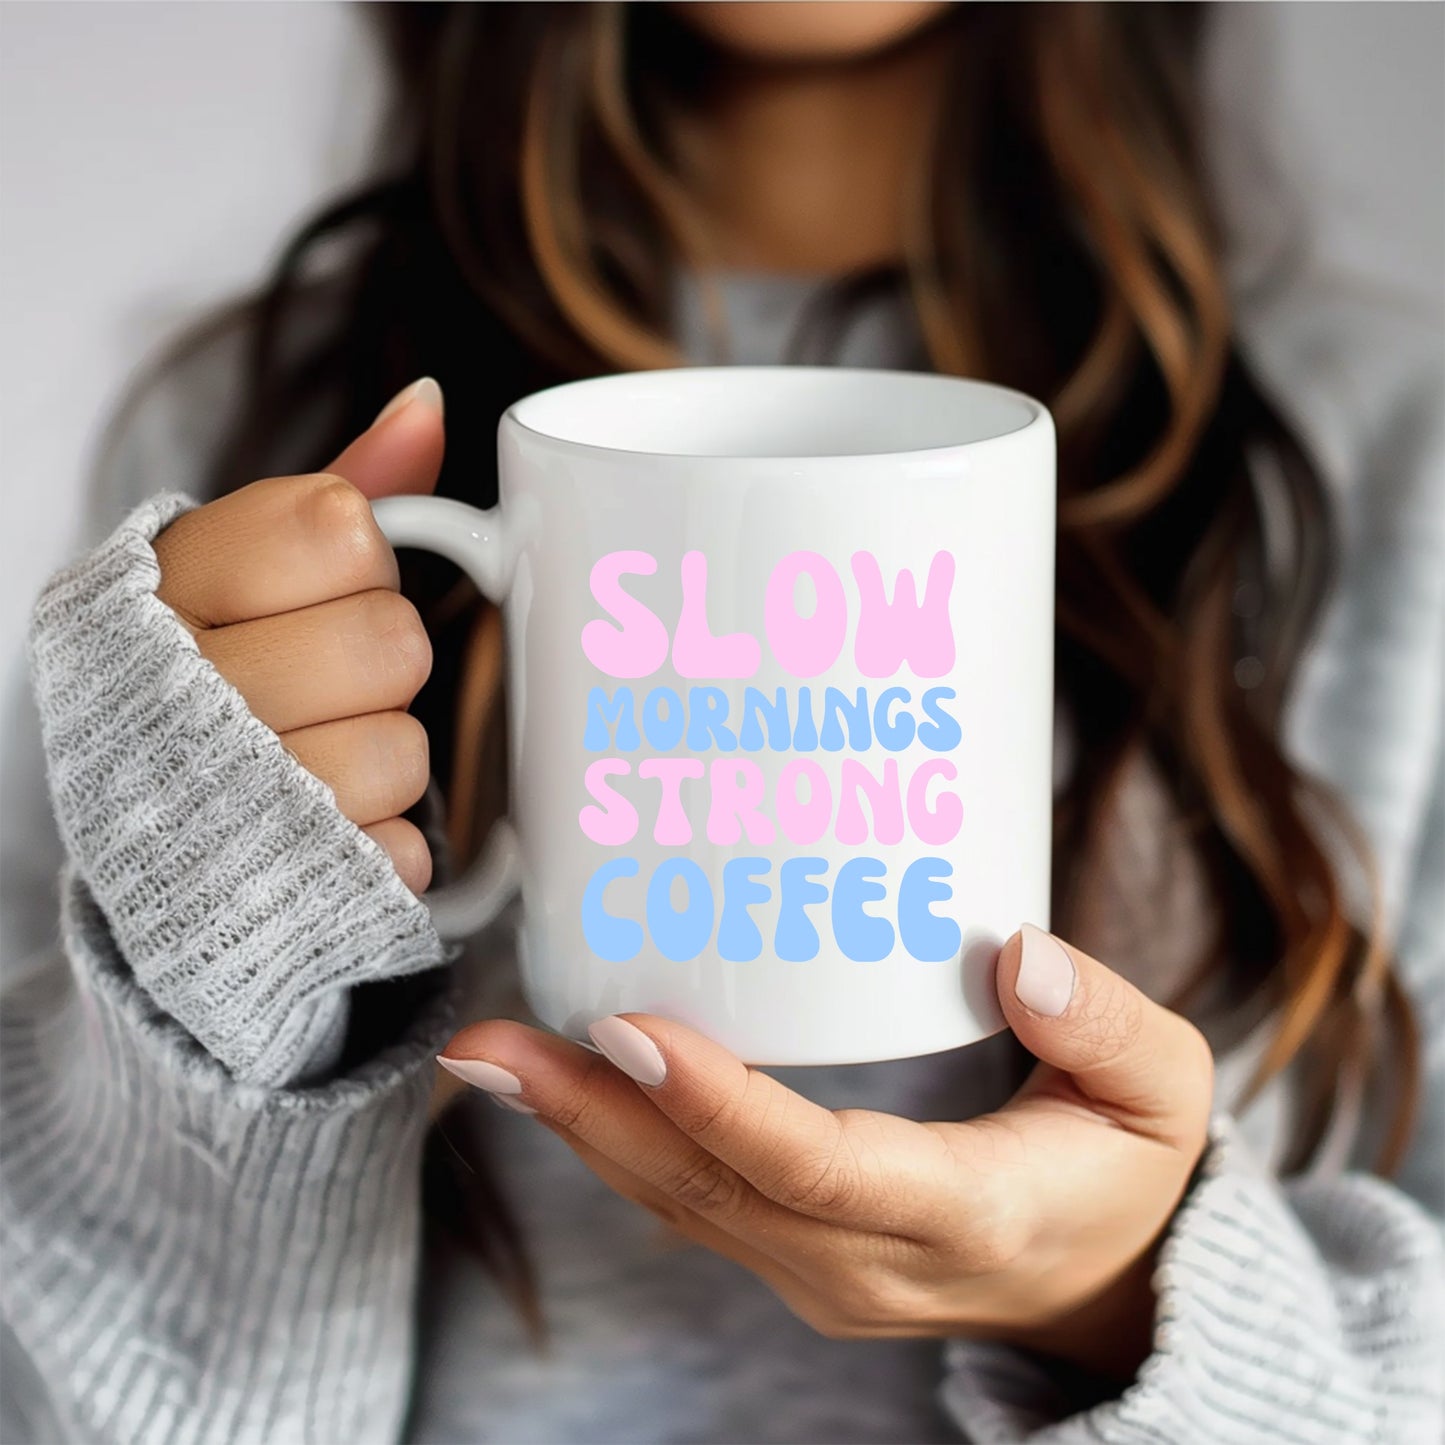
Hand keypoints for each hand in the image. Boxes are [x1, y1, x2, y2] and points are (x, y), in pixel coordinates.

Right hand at [151, 378, 444, 891]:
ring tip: (320, 757)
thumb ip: (346, 486)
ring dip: (384, 759)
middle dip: (381, 662)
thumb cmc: (224, 673)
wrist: (158, 835)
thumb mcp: (255, 569)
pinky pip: (402, 852)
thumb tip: (427, 404)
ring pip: (401, 754)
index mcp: (162, 590)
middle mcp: (174, 694)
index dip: (358, 560)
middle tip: (326, 682)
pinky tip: (326, 829)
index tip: (320, 586)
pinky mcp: (276, 894)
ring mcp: (220, 805)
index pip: (341, 528)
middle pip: (388, 641)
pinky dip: (385, 844)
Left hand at [438, 925, 1213, 1377]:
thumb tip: (1024, 955)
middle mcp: (870, 1264)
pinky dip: (617, 1141)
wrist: (1102, 1285)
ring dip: (581, 1128)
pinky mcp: (793, 1255)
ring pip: (682, 1204)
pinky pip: (691, 1201)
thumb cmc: (1127, 1171)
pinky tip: (561, 1080)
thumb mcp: (1164, 1094)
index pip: (820, 1168)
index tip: (630, 1029)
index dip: (718, 1104)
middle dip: (594, 1115)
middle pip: (711, 1192)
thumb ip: (1110, 1028)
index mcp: (966, 1217)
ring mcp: (820, 1273)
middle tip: (490, 1044)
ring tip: (490, 1055)